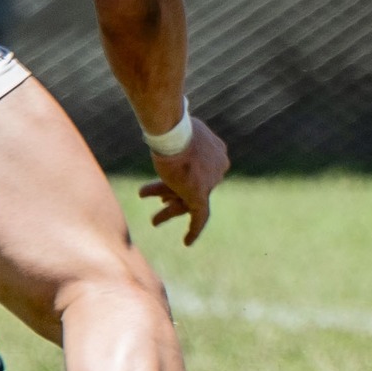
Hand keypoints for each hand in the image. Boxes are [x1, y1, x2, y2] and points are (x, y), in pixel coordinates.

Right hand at [138, 119, 230, 245]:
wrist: (173, 133)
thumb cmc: (172, 128)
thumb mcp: (178, 129)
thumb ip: (179, 138)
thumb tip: (168, 134)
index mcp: (217, 151)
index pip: (198, 169)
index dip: (180, 179)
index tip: (165, 188)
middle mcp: (218, 167)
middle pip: (193, 184)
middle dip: (172, 193)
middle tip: (161, 202)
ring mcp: (210, 182)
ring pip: (188, 200)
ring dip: (169, 211)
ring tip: (154, 222)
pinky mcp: (200, 195)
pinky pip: (200, 217)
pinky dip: (194, 230)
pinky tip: (187, 242)